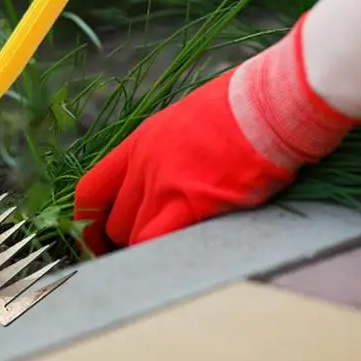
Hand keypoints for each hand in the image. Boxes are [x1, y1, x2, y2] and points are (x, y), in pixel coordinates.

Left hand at [73, 15, 360, 254]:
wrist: (270, 100)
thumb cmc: (244, 106)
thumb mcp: (190, 120)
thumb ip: (173, 151)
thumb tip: (176, 174)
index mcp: (141, 141)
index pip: (92, 190)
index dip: (90, 223)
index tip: (101, 241)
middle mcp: (145, 162)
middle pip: (115, 222)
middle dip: (128, 244)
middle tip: (149, 255)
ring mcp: (165, 181)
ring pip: (136, 238)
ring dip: (152, 253)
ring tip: (178, 257)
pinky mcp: (194, 201)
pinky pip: (159, 243)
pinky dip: (165, 258)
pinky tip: (184, 259)